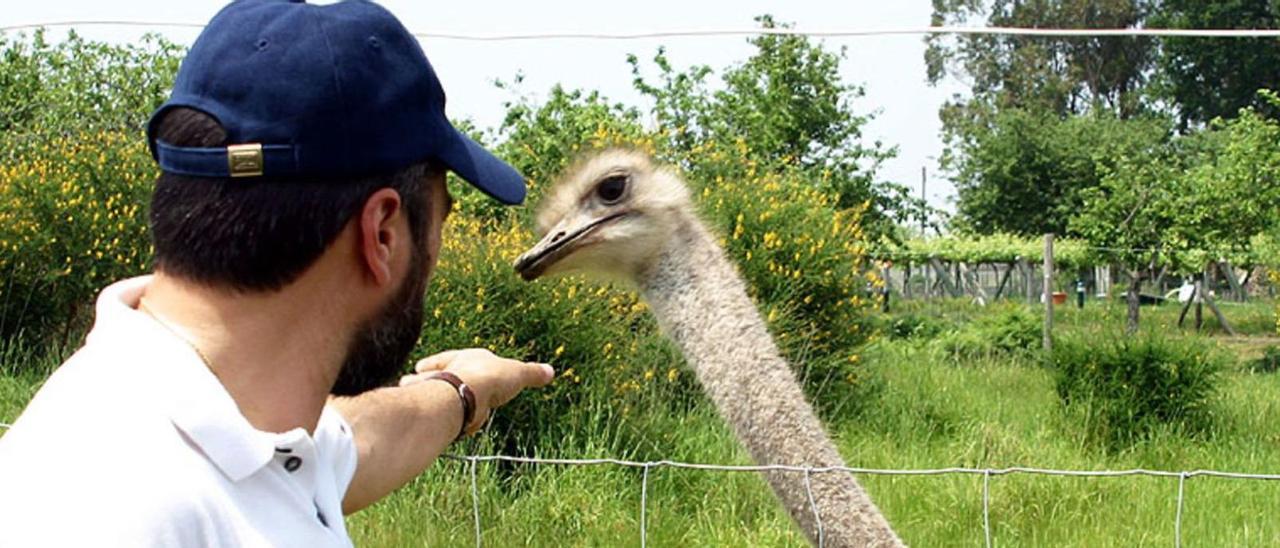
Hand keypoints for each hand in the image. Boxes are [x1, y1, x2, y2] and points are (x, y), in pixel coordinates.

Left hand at [399, 348, 553, 435]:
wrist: (466, 393)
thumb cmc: (491, 378)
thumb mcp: (517, 374)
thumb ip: (532, 374)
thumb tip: (551, 371)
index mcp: (465, 359)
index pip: (449, 357)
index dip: (439, 362)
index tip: (424, 365)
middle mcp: (446, 373)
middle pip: (434, 377)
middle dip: (428, 382)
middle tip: (416, 385)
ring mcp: (436, 391)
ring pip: (424, 394)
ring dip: (420, 398)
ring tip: (417, 406)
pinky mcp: (433, 412)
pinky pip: (427, 416)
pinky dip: (423, 419)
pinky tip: (420, 425)